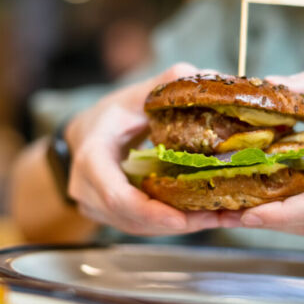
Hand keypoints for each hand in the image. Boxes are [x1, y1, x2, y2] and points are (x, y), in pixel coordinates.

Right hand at [65, 63, 223, 234]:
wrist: (85, 135)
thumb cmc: (110, 115)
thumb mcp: (135, 95)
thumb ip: (167, 85)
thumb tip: (208, 76)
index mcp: (92, 156)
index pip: (115, 193)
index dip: (148, 210)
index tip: (180, 218)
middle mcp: (87, 188)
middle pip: (132, 218)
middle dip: (176, 222)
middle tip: (216, 217)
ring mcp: (96, 206)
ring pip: (139, 227)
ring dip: (179, 226)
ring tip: (218, 217)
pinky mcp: (110, 216)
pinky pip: (141, 226)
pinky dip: (172, 223)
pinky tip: (202, 216)